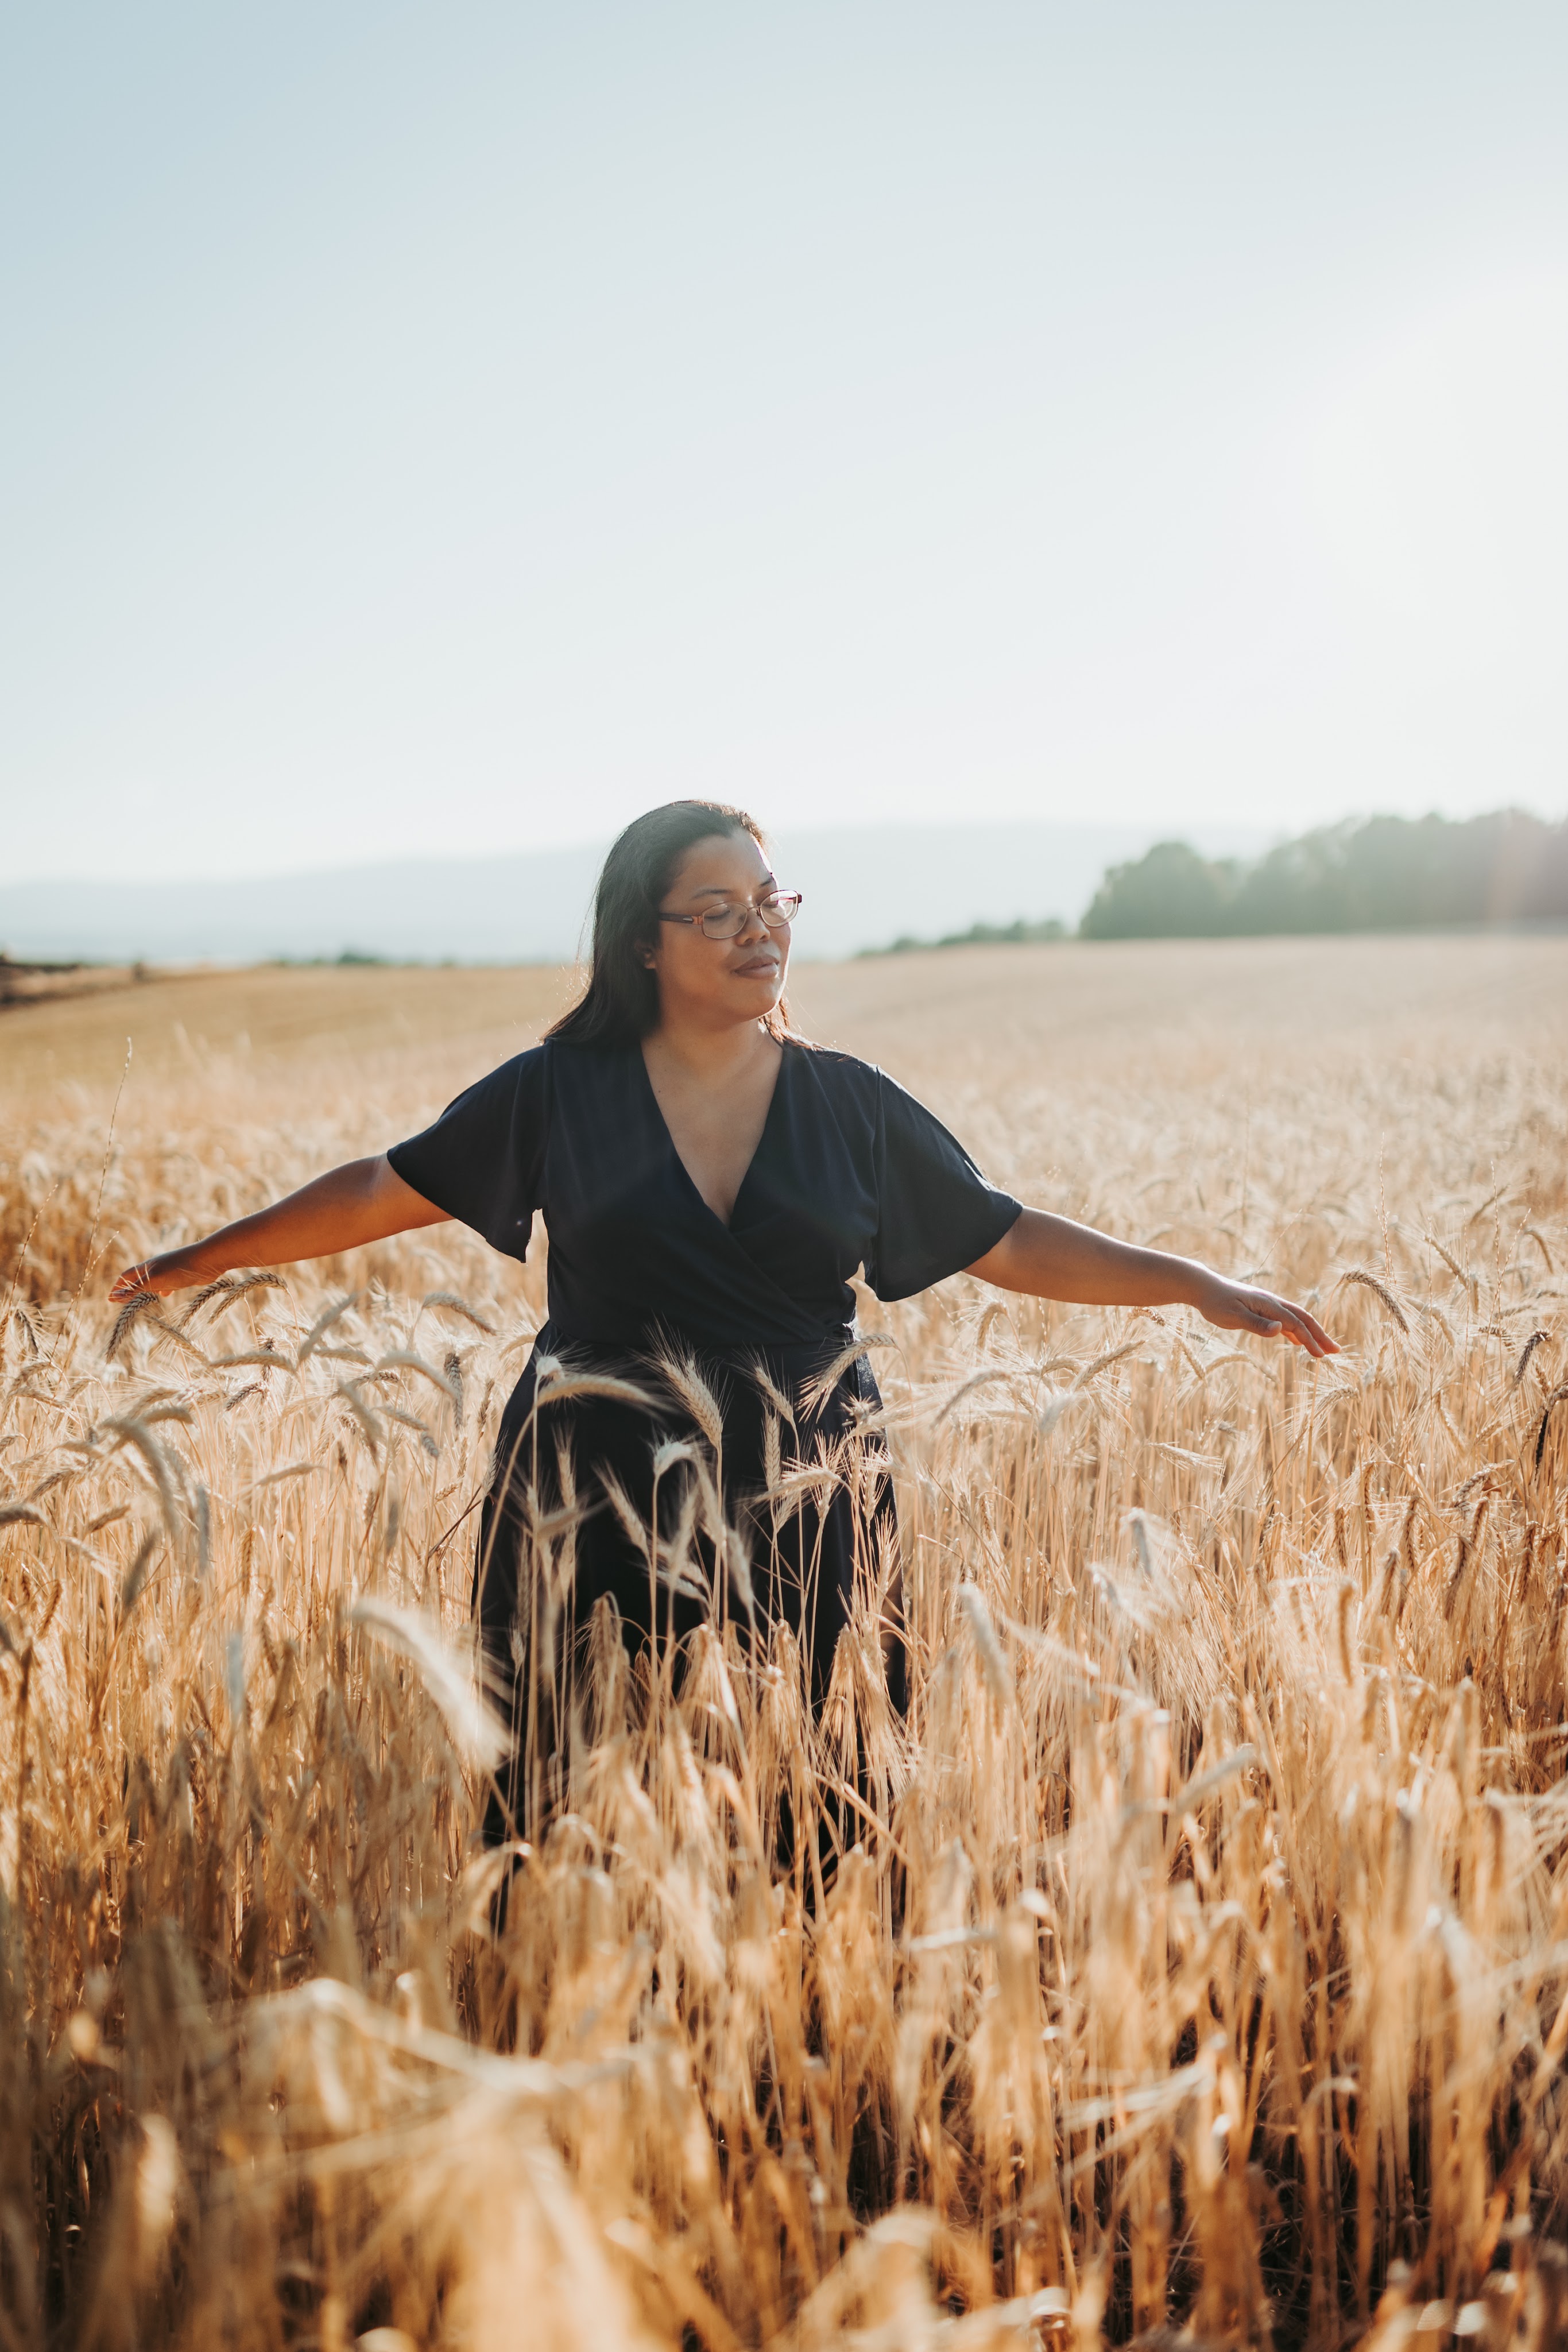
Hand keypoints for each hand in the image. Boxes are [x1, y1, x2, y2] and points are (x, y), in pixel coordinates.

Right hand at [109, 1249, 215, 1302]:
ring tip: (142, 1300)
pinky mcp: (181, 1275)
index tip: (111, 1299)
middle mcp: (156, 1267)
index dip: (118, 1287)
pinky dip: (163, 1289)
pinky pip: (167, 1282)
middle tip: (123, 1302)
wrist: (208, 1261)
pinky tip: (166, 1294)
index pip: (126, 1276)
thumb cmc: (180, 1269)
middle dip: (130, 1289)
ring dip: (146, 1290)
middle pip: (138, 1278)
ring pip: (153, 1281)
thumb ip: (135, 1290)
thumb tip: (113, 1298)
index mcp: (147, 1267)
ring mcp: (169, 1270)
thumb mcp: (154, 1281)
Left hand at [1192, 1269, 1338, 1357]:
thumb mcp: (1232, 1316)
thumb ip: (1256, 1324)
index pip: (1295, 1324)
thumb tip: (1280, 1330)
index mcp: (1268, 1305)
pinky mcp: (1261, 1310)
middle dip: (1320, 1335)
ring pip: (1296, 1320)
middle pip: (1303, 1319)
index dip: (1310, 1340)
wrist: (1203, 1287)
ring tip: (1324, 1349)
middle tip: (1336, 1352)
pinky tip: (1298, 1342)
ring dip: (1311, 1334)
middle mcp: (1272, 1303)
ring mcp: (1268, 1306)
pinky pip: (1284, 1322)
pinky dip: (1295, 1332)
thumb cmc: (1215, 1302)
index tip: (1321, 1357)